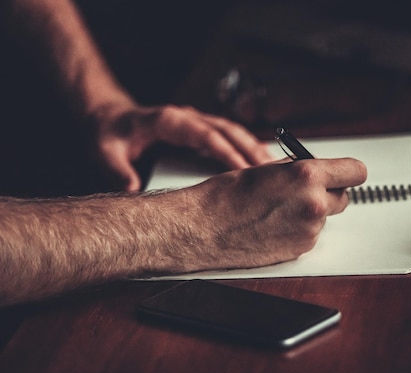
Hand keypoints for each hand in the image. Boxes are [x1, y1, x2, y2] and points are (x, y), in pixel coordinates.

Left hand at [92, 104, 274, 190]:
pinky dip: (248, 149)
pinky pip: (230, 137)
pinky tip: (262, 166)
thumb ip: (117, 169)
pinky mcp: (200, 129)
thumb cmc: (109, 134)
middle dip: (252, 150)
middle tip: (274, 173)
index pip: (205, 135)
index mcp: (169, 120)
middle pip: (228, 130)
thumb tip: (132, 189)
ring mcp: (196, 121)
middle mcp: (188, 117)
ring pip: (234, 132)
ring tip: (278, 171)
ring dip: (255, 149)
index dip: (227, 152)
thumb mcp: (104, 151)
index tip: (244, 172)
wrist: (108, 118)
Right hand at [181, 158, 366, 269]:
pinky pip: (311, 233)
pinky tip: (275, 224)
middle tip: (306, 191)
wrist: (205, 229)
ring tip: (279, 209)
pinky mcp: (301, 248)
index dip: (348, 172)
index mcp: (307, 176)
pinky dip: (299, 229)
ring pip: (325, 216)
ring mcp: (310, 229)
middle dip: (328, 192)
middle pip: (344, 196)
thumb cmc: (227, 196)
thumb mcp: (268, 169)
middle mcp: (314, 203)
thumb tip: (316, 169)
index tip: (343, 173)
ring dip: (311, 212)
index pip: (355, 171)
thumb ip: (300, 168)